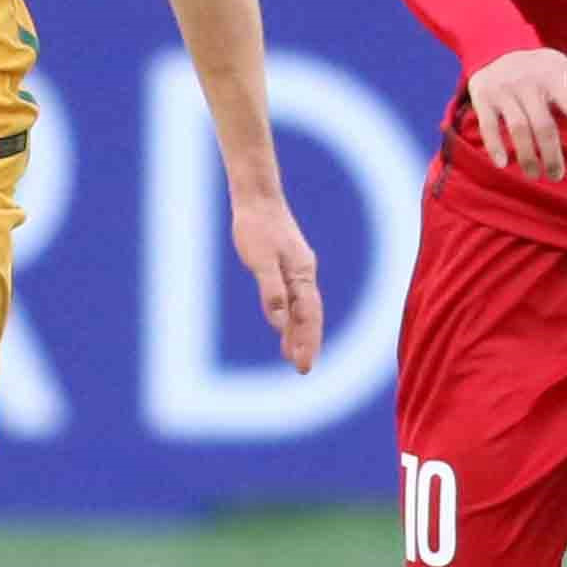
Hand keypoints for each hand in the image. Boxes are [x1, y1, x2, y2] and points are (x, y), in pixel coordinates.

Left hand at [232, 192, 323, 373]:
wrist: (256, 198)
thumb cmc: (256, 226)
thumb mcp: (260, 260)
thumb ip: (271, 291)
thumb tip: (279, 324)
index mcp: (302, 275)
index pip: (307, 317)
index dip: (307, 343)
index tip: (303, 366)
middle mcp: (304, 274)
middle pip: (310, 315)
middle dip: (308, 342)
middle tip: (303, 369)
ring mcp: (297, 269)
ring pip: (302, 308)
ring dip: (299, 332)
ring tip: (293, 356)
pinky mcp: (287, 265)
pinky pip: (293, 297)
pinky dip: (291, 315)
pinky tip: (284, 325)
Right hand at [465, 47, 566, 180]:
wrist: (494, 46)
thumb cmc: (538, 66)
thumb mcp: (564, 67)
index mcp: (553, 78)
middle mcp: (529, 83)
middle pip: (544, 124)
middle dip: (552, 154)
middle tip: (557, 176)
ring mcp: (505, 90)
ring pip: (518, 128)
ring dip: (527, 156)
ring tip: (534, 175)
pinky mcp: (483, 96)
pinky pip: (488, 125)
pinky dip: (495, 146)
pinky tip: (503, 164)